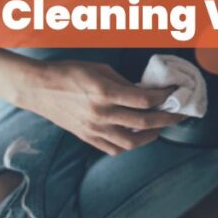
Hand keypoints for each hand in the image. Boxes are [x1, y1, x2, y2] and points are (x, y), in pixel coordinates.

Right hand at [0, 48, 185, 154]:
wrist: (38, 88)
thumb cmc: (68, 72)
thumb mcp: (99, 68)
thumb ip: (123, 82)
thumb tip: (144, 91)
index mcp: (104, 92)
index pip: (144, 100)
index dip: (163, 97)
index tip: (173, 92)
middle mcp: (101, 114)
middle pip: (144, 122)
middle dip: (167, 119)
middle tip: (179, 114)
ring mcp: (94, 129)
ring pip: (131, 142)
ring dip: (151, 136)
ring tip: (159, 128)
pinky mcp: (87, 137)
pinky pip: (113, 149)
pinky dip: (129, 145)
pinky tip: (135, 136)